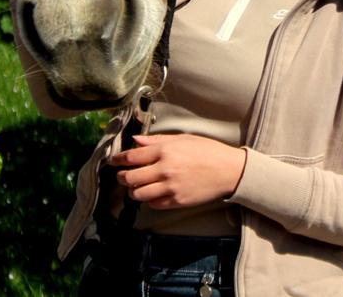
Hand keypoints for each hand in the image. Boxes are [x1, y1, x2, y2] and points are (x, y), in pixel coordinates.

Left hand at [108, 134, 247, 209]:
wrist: (228, 170)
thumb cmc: (207, 151)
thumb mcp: (182, 139)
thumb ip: (156, 141)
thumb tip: (135, 140)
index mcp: (165, 151)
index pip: (132, 156)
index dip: (118, 159)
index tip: (113, 161)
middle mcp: (165, 169)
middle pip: (130, 178)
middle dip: (122, 177)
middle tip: (123, 176)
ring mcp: (170, 187)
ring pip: (138, 194)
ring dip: (133, 191)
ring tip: (136, 187)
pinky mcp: (177, 201)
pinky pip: (153, 204)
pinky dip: (149, 199)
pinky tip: (152, 193)